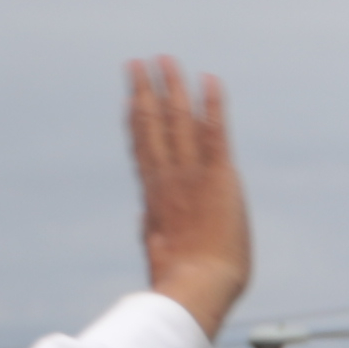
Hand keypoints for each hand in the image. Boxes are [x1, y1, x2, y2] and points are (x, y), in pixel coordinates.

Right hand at [126, 60, 249, 336]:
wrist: (197, 287)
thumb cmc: (182, 284)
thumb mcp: (160, 253)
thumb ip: (155, 233)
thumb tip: (148, 230)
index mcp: (154, 197)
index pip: (142, 149)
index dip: (135, 121)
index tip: (130, 99)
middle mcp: (168, 178)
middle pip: (152, 124)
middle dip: (146, 91)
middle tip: (140, 63)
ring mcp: (191, 174)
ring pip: (178, 120)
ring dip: (173, 86)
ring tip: (166, 60)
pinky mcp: (218, 177)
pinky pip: (215, 132)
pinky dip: (212, 104)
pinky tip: (209, 80)